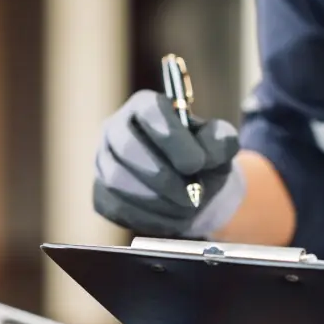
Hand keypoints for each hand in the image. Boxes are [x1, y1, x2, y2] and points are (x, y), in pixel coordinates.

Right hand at [94, 90, 243, 237]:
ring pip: (118, 181)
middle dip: (163, 177)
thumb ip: (221, 141)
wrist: (191, 188)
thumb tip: (206, 154)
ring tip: (186, 207)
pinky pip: (116, 206)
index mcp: (146, 105)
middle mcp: (117, 128)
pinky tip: (171, 216)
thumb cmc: (203, 158)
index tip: (196, 164)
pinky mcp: (101, 192)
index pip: (149, 111)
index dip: (172, 138)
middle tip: (192, 196)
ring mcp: (104, 160)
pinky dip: (148, 217)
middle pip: (127, 147)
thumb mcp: (221, 144)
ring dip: (157, 201)